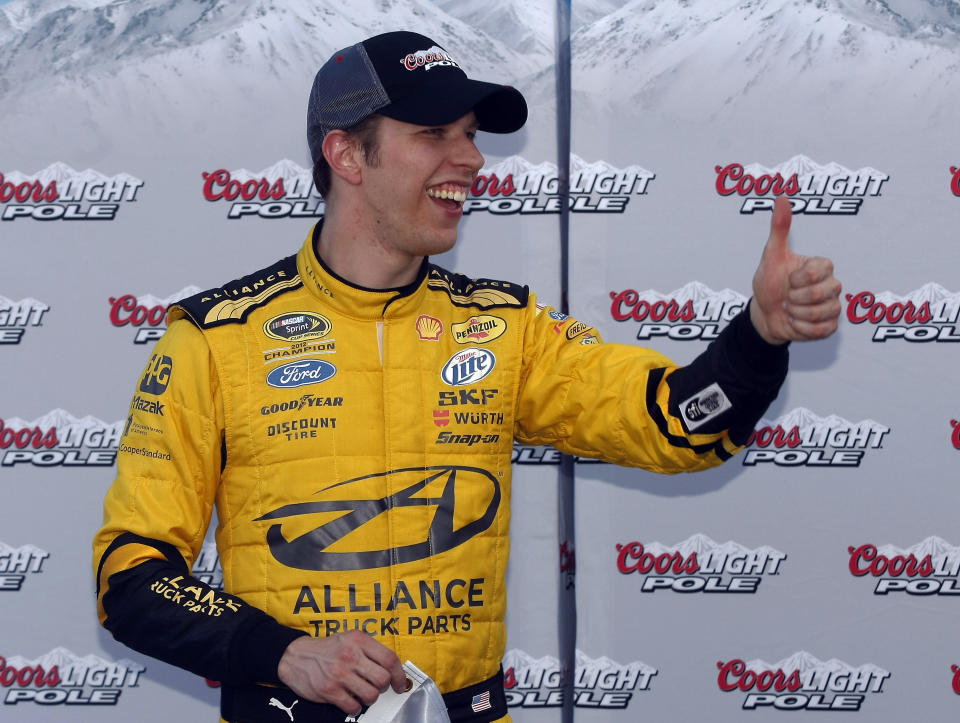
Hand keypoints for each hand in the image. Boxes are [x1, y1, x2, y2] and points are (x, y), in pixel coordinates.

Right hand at [277, 632, 407, 714]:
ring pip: (371, 695)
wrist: (296, 656)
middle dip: (383, 687)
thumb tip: (392, 667)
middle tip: (376, 686)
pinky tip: (351, 701)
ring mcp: (339, 673)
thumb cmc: (326, 649)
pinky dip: (355, 708)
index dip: (399, 674)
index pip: (389, 658)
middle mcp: (350, 655)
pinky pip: (353, 707)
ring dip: (370, 698)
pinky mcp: (329, 690)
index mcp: (358, 640)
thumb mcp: (349, 639)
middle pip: (382, 679)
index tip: (400, 683)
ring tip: (362, 693)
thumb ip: (369, 649)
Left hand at [750, 196, 841, 344]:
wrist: (764, 314)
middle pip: (820, 294)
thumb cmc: (769, 283)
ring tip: (790, 309)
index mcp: (822, 266)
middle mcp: (832, 285)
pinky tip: (795, 322)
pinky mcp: (831, 326)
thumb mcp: (771, 256)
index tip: (788, 279)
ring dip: (796, 314)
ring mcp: (834, 306)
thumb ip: (779, 228)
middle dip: (794, 298)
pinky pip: (821, 330)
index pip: (818, 271)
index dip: (798, 279)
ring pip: (821, 313)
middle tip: (787, 296)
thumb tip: (782, 197)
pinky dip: (801, 328)